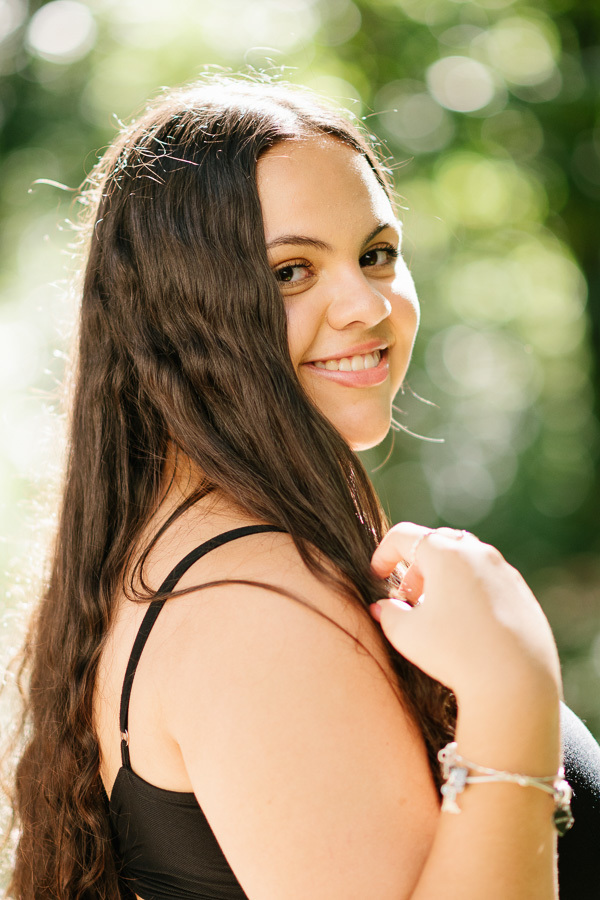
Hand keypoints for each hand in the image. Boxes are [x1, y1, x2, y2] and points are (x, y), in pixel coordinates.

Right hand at [370, 523, 561, 710]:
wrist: (516, 681)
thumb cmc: (455, 653)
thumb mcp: (405, 634)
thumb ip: (387, 613)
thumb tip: (384, 607)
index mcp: (446, 554)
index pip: (404, 536)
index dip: (383, 554)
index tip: (377, 577)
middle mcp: (478, 553)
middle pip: (436, 544)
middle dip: (416, 567)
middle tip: (408, 598)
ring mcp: (504, 571)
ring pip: (464, 561)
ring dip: (443, 579)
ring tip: (435, 613)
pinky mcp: (521, 593)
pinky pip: (487, 580)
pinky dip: (468, 591)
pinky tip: (464, 625)